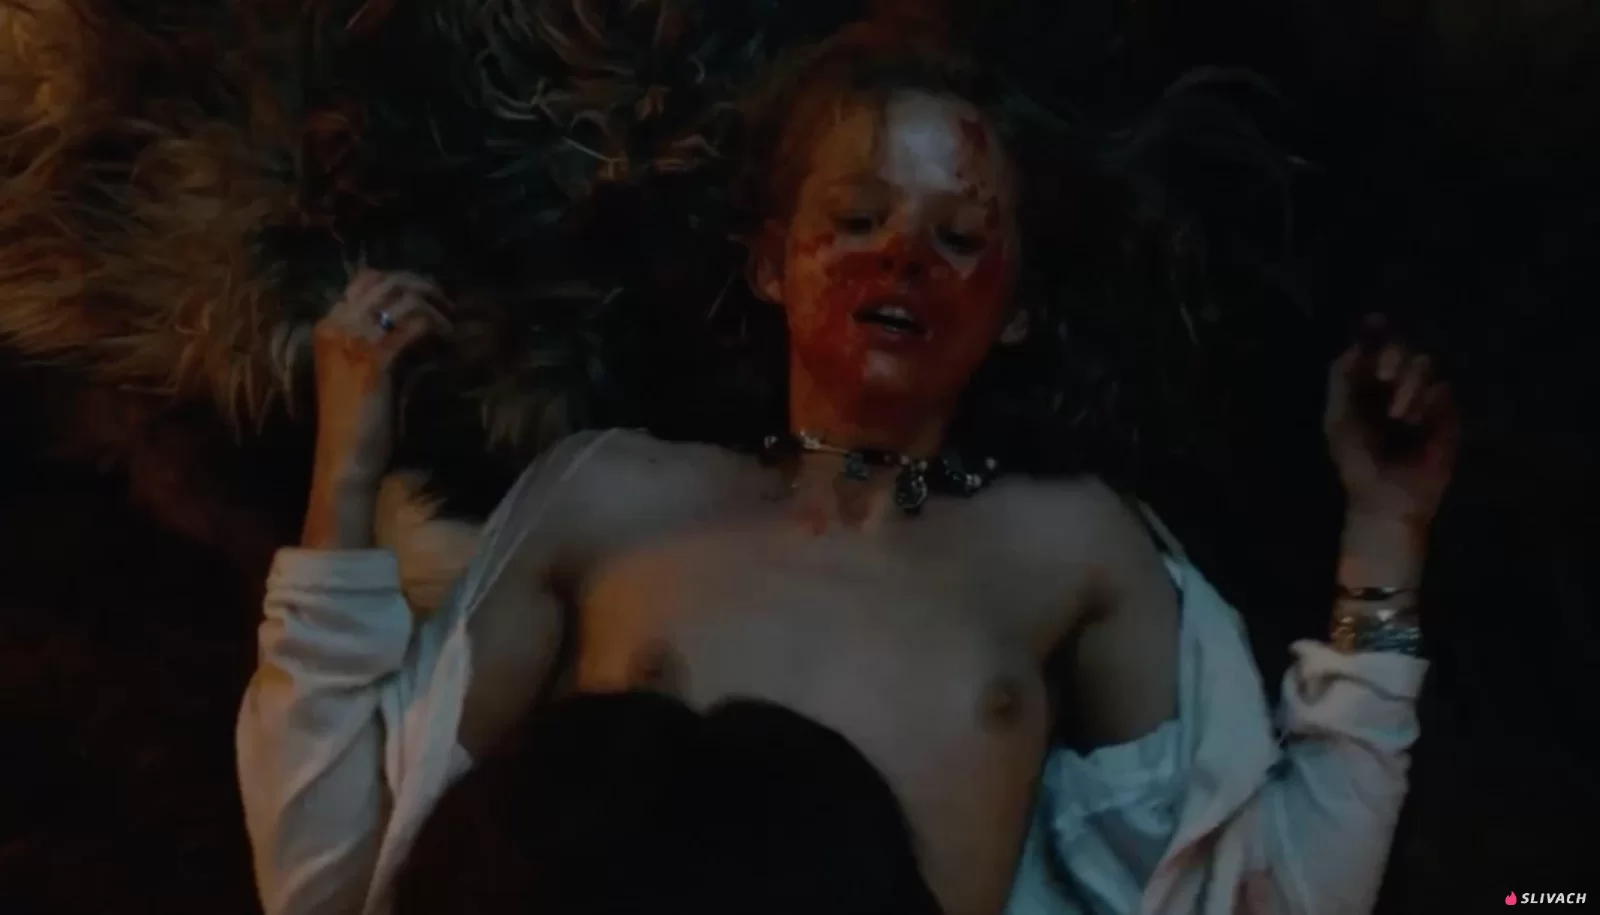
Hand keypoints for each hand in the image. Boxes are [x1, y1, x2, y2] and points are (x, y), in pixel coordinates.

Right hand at [302, 269, 448, 547]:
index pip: (366, 281)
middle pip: (386, 281)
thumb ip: (374, 342)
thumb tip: (409, 321)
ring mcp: (353, 342)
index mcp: (327, 326)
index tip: (428, 298)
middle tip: (447, 306)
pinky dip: (436, 328)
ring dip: (434, 307)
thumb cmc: (355, 422)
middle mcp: (335, 326)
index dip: (402, 282)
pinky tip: (448, 342)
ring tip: (450, 326)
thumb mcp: (358, 371)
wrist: (344, 458)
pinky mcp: (375, 362)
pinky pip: (413, 326)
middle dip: (423, 287)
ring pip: (402, 299)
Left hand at [1325, 315, 1459, 529]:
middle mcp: (1393, 385)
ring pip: (1422, 363)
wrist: (1386, 495)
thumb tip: (1353, 343)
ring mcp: (1422, 397)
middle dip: (1392, 354)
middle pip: (1400, 347)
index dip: (1374, 332)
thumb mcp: (1338, 417)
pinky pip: (1442, 389)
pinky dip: (1427, 402)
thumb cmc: (1356, 460)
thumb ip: (1341, 379)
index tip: (1376, 319)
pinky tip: (1417, 424)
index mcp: (1365, 385)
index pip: (1373, 348)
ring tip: (1399, 416)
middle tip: (1384, 374)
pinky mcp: (1446, 414)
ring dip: (1407, 385)